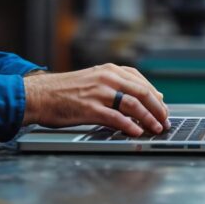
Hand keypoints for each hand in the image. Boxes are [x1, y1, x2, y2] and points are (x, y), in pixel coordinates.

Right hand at [23, 64, 169, 137]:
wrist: (39, 94)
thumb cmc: (64, 90)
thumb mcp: (92, 80)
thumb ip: (115, 85)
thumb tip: (141, 96)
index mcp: (109, 70)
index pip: (141, 81)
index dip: (156, 96)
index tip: (163, 108)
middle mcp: (107, 78)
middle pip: (142, 93)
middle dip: (158, 109)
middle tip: (165, 121)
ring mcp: (99, 93)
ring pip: (133, 105)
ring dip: (149, 119)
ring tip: (156, 129)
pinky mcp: (90, 109)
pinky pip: (116, 118)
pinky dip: (130, 126)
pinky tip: (136, 132)